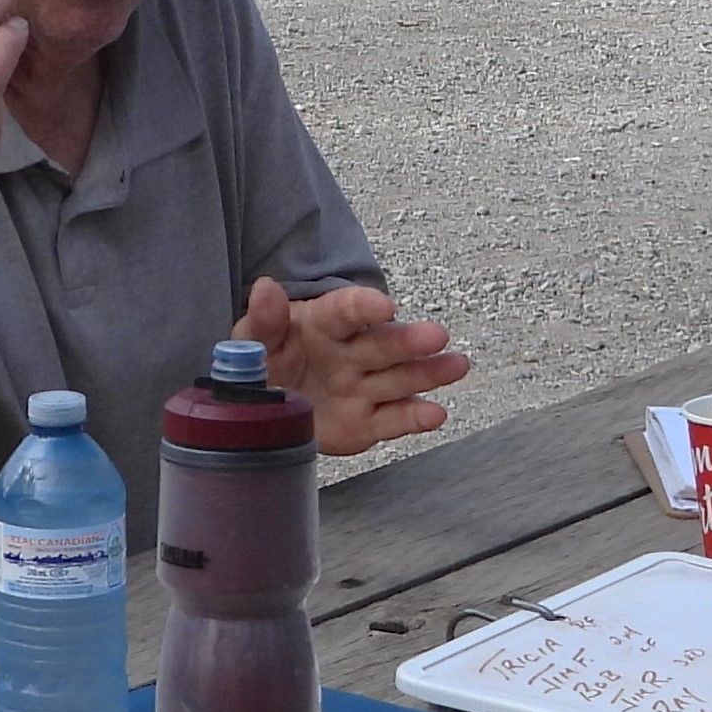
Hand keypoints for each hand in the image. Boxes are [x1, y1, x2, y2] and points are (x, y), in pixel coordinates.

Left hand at [232, 277, 469, 455]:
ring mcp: (363, 389)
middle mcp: (351, 354)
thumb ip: (263, 320)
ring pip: (400, 378)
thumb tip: (265, 289)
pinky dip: (416, 418)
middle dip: (410, 341)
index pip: (347, 311)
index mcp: (324, 324)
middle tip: (436, 336)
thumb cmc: (266, 362)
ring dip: (429, 373)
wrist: (265, 407)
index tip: (383, 307)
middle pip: (384, 345)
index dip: (365, 307)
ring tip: (456, 366)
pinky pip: (395, 419)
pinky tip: (436, 414)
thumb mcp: (254, 340)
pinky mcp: (367, 423)